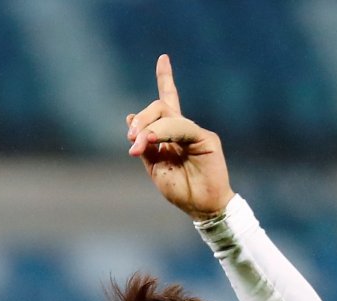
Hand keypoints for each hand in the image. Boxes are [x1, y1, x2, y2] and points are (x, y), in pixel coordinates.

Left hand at [127, 55, 234, 220]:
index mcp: (172, 134)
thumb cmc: (181, 189)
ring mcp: (196, 132)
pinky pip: (181, 128)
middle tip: (130, 139)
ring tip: (137, 147)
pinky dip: (162, 132)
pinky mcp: (206, 139)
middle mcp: (185, 129)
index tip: (163, 57)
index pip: (168, 100)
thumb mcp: (155, 167)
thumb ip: (146, 144)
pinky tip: (150, 141)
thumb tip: (131, 118)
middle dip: (142, 119)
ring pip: (168, 116)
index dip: (166, 78)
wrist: (202, 207)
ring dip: (148, 129)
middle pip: (161, 107)